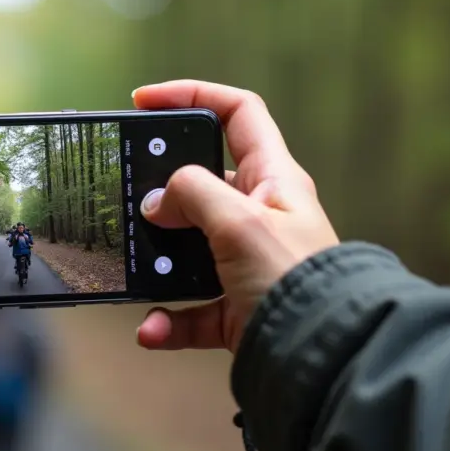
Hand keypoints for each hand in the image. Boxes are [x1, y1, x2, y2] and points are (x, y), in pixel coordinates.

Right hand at [133, 80, 338, 353]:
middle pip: (201, 184)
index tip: (144, 102)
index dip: (193, 95)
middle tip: (127, 197)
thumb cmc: (293, 278)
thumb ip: (193, 195)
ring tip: (135, 269)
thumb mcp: (240, 221)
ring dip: (158, 263)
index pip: (237, 114)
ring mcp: (245, 263)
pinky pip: (190, 308)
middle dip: (162, 191)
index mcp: (273, 178)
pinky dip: (168, 319)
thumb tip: (157, 201)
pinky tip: (151, 328)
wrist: (322, 355)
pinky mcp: (235, 308)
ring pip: (188, 249)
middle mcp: (260, 216)